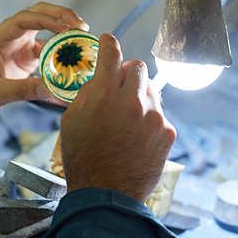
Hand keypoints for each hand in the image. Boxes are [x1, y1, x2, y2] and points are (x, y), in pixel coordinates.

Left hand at [0, 2, 88, 120]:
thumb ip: (21, 91)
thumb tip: (51, 90)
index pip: (22, 20)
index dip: (45, 20)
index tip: (65, 27)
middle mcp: (9, 37)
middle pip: (37, 14)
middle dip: (60, 15)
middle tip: (82, 26)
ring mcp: (18, 45)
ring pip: (45, 28)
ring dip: (64, 30)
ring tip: (83, 38)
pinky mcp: (25, 56)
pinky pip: (47, 48)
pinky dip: (61, 51)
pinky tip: (74, 57)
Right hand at [59, 34, 175, 203]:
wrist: (107, 196)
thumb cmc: (83, 160)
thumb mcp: (70, 123)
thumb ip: (86, 95)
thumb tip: (99, 80)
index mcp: (103, 96)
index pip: (112, 54)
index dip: (109, 44)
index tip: (108, 41)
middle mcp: (132, 102)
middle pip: (138, 67)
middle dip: (127, 72)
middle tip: (118, 87)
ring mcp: (153, 117)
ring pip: (151, 89)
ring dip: (138, 96)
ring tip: (125, 119)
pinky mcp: (167, 132)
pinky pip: (158, 113)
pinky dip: (148, 119)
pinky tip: (135, 137)